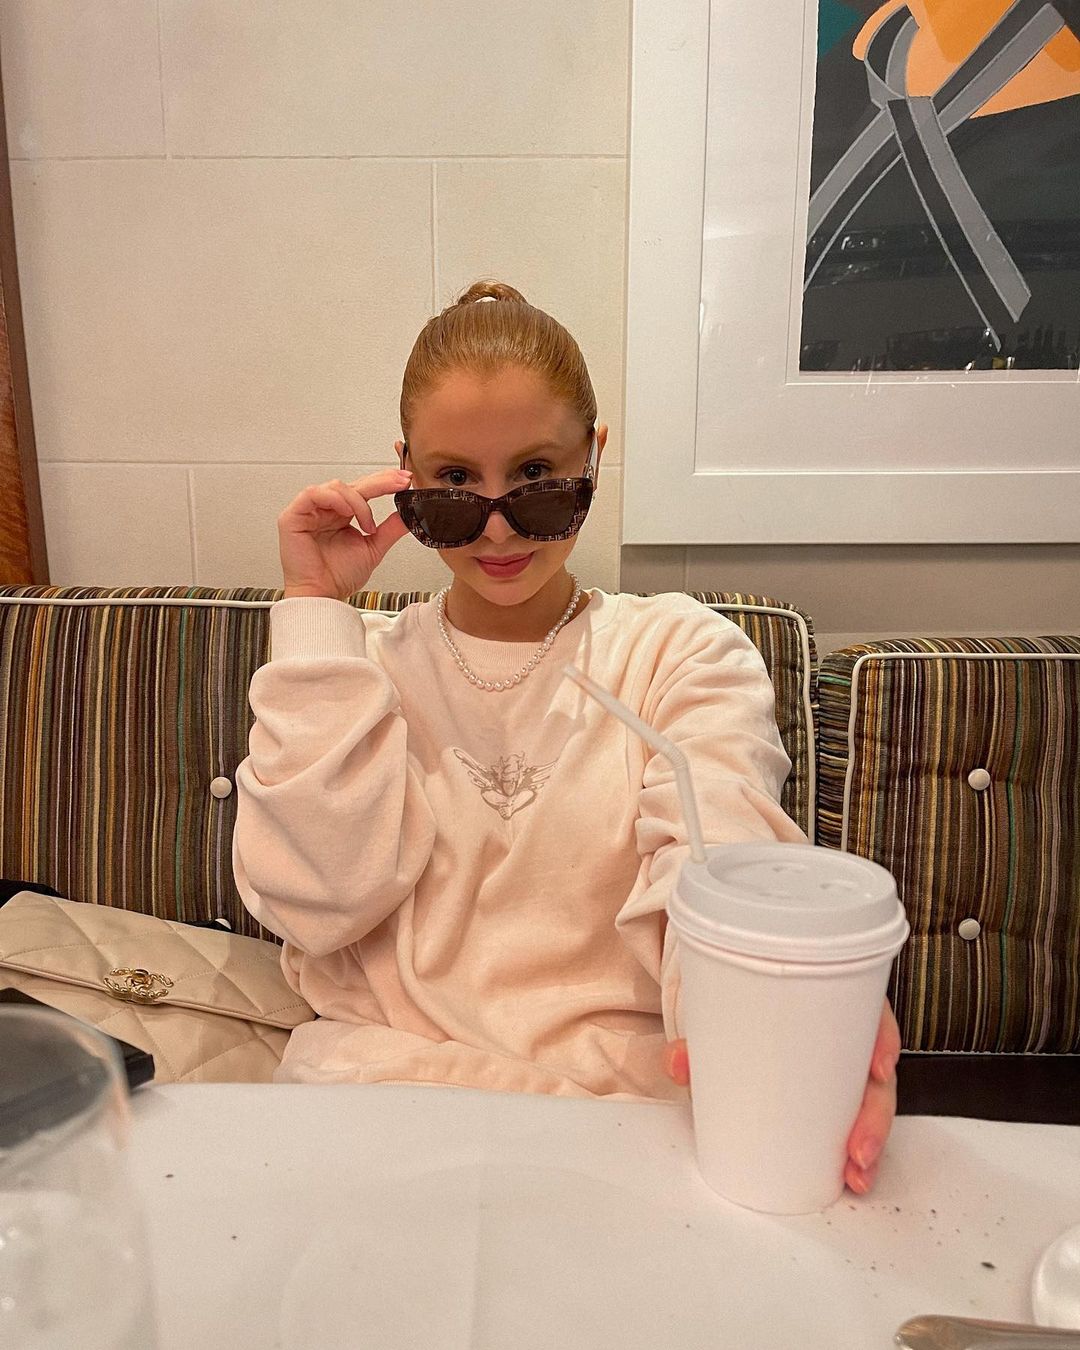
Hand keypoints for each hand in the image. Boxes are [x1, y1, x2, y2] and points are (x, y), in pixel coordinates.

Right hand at [277, 465, 411, 599]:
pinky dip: (335, 500)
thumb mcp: (373, 548)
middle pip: (353, 484)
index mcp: (342, 515)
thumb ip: (390, 529)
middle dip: (380, 482)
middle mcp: (326, 510)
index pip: (363, 490)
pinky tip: (347, 513)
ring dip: (358, 501)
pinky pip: (313, 494)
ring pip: (336, 487)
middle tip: (400, 483)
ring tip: (368, 524)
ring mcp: (309, 511)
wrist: (322, 596)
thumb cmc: (338, 577)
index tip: (405, 481)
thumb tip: (410, 513)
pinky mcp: (293, 515)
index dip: (384, 482)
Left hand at [663, 999, 900, 1195]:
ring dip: (870, 1142)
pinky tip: (851, 1175)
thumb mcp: (727, 1016)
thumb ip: (701, 1040)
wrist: (732, 1009)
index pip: (871, 1014)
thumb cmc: (746, 1008)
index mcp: (834, 1003)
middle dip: (875, 1116)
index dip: (882, 1040)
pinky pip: (852, 1120)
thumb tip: (678, 1061)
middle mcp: (846, 1036)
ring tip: (855, 1174)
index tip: (878, 1068)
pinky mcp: (831, 1097)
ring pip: (870, 1104)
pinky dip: (855, 1148)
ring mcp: (841, 1069)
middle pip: (876, 1074)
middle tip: (856, 1150)